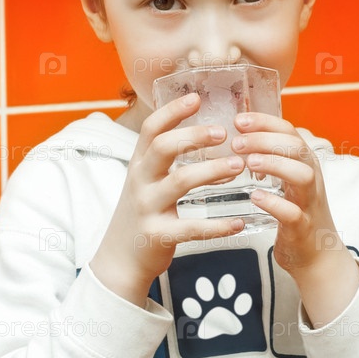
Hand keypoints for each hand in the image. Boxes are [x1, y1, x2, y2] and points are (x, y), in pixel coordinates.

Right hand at [90, 93, 245, 306]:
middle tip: (224, 132)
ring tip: (239, 167)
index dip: (172, 111)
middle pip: (163, 147)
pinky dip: (218, 226)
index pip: (151, 129)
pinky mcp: (158, 235)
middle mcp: (140, 181)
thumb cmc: (143, 212)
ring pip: (180, 181)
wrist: (120, 259)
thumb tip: (206, 131)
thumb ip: (167, 157)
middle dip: (194, 136)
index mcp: (139, 164)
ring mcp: (147, 208)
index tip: (196, 98)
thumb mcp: (147, 180)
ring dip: (212, 171)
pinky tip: (239, 222)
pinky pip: (191, 228)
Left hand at [231, 112, 358, 325]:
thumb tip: (243, 133)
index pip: (290, 131)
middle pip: (297, 148)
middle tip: (237, 142)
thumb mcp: (289, 179)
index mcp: (305, 163)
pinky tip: (255, 197)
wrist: (317, 256)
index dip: (265, 122)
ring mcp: (309, 203)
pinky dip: (274, 203)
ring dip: (275, 165)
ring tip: (248, 164)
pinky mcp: (303, 228)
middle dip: (266, 140)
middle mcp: (311, 179)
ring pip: (303, 176)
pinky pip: (293, 213)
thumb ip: (273, 157)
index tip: (240, 120)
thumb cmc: (298, 212)